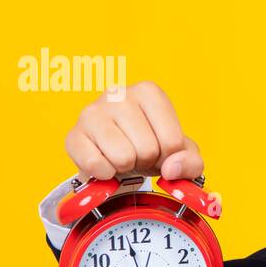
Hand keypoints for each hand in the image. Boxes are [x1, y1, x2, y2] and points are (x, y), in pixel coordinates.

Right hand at [64, 81, 204, 181]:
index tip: (158, 149)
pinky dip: (105, 174)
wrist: (115, 154)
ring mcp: (92, 112)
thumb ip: (191, 162)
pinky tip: (105, 162)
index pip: (172, 142)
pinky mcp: (73, 135)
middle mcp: (118, 94)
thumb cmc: (150, 146)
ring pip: (123, 158)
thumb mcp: (181, 153)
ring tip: (122, 156)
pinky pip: (96, 165)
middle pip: (147, 149)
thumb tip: (172, 168)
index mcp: (149, 92)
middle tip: (137, 153)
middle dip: (146, 161)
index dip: (168, 157)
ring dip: (126, 167)